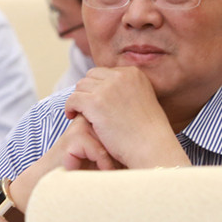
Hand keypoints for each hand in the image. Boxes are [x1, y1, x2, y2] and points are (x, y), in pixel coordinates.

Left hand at [64, 66, 189, 168]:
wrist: (151, 147)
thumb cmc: (148, 133)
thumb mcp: (142, 100)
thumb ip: (126, 91)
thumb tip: (104, 89)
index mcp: (133, 73)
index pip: (105, 73)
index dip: (99, 88)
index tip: (97, 103)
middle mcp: (121, 76)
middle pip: (91, 76)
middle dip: (87, 91)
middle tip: (86, 109)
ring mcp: (107, 88)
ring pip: (80, 86)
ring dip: (79, 100)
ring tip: (81, 114)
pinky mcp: (95, 102)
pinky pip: (73, 99)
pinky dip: (70, 107)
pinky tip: (72, 116)